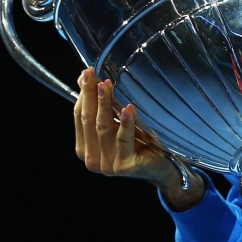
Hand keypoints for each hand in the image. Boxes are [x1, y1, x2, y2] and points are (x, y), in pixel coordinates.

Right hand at [74, 68, 203, 208]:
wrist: (161, 166)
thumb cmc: (139, 142)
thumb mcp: (117, 122)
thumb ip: (102, 106)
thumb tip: (85, 79)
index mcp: (85, 148)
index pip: (80, 117)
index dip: (82, 94)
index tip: (86, 74)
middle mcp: (91, 159)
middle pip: (89, 121)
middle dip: (90, 95)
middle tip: (92, 75)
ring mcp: (106, 165)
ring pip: (103, 128)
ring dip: (105, 104)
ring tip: (106, 85)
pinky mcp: (123, 167)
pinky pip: (123, 140)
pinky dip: (125, 123)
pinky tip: (128, 108)